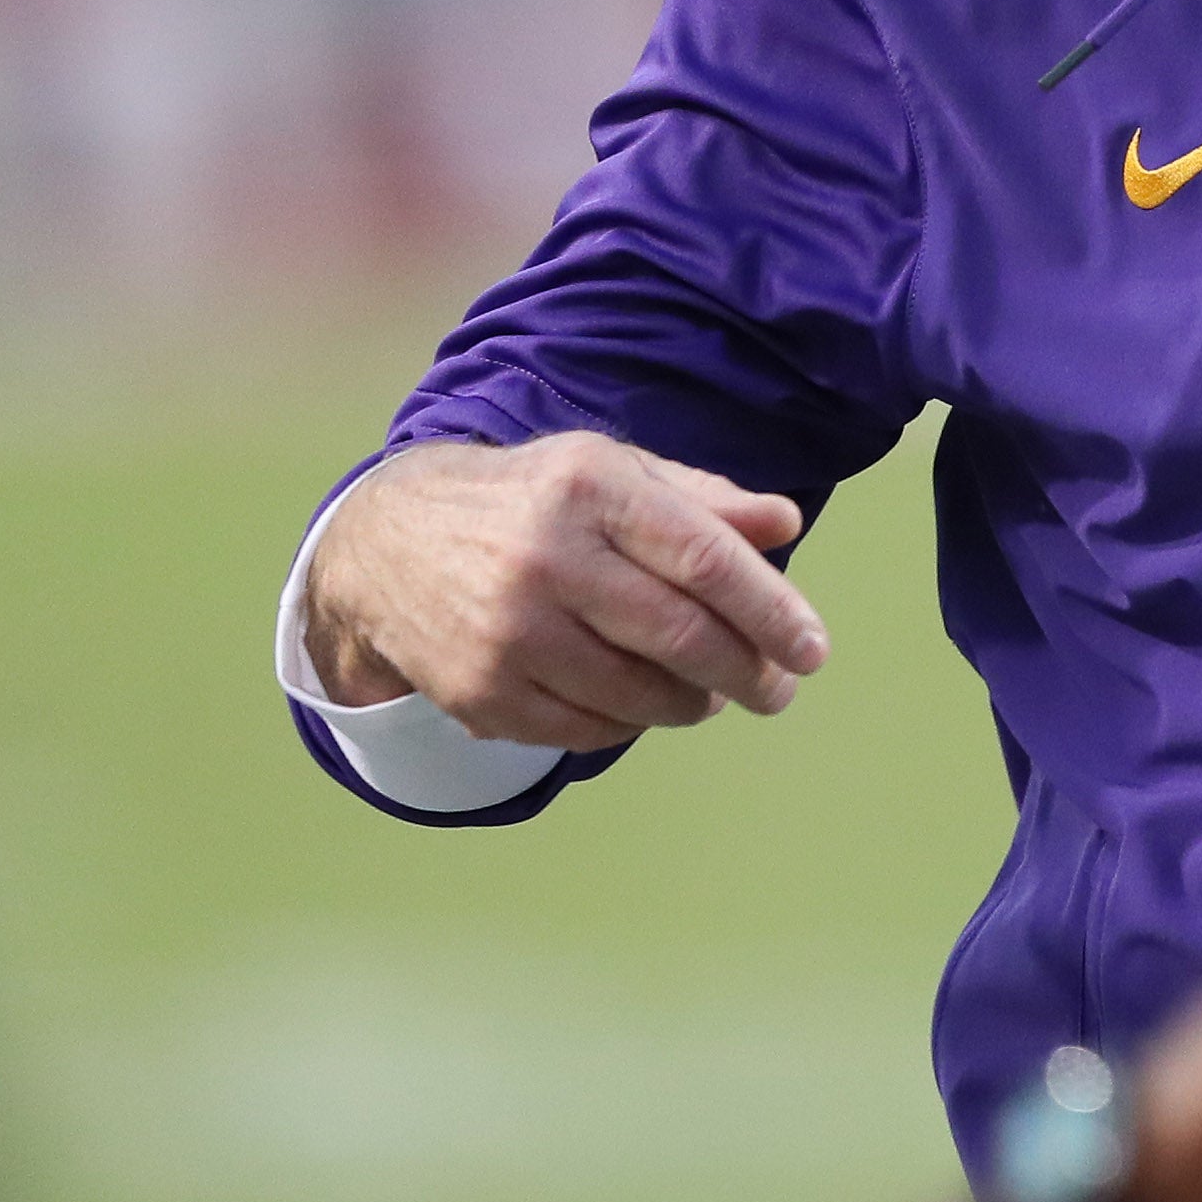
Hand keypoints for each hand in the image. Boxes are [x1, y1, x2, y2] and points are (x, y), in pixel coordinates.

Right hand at [303, 436, 829, 750]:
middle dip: (748, 673)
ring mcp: (507, 632)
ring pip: (638, 695)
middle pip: (680, 636)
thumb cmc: (533, 501)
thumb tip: (786, 523)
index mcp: (590, 489)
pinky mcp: (479, 692)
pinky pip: (585, 729)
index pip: (706, 560)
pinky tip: (644, 705)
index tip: (813, 650)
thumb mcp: (613, 472)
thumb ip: (703, 499)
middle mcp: (545, 559)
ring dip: (693, 703)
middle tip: (779, 690)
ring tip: (712, 694)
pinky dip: (630, 724)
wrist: (388, 542)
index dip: (772, 612)